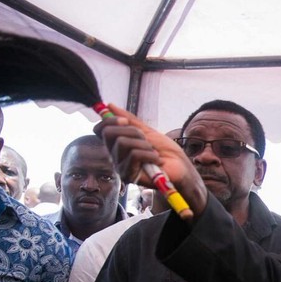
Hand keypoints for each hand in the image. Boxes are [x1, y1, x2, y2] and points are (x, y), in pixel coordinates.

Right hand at [94, 104, 207, 218]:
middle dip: (132, 131)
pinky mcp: (128, 175)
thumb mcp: (147, 131)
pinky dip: (149, 154)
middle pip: (109, 133)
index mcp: (117, 143)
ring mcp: (120, 166)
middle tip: (146, 140)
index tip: (126, 121)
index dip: (110, 121)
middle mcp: (115, 155)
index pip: (100, 129)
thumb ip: (129, 120)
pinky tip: (156, 161)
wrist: (180, 167)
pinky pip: (134, 155)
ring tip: (153, 152)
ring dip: (144, 144)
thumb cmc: (165, 151)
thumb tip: (109, 106)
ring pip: (123, 143)